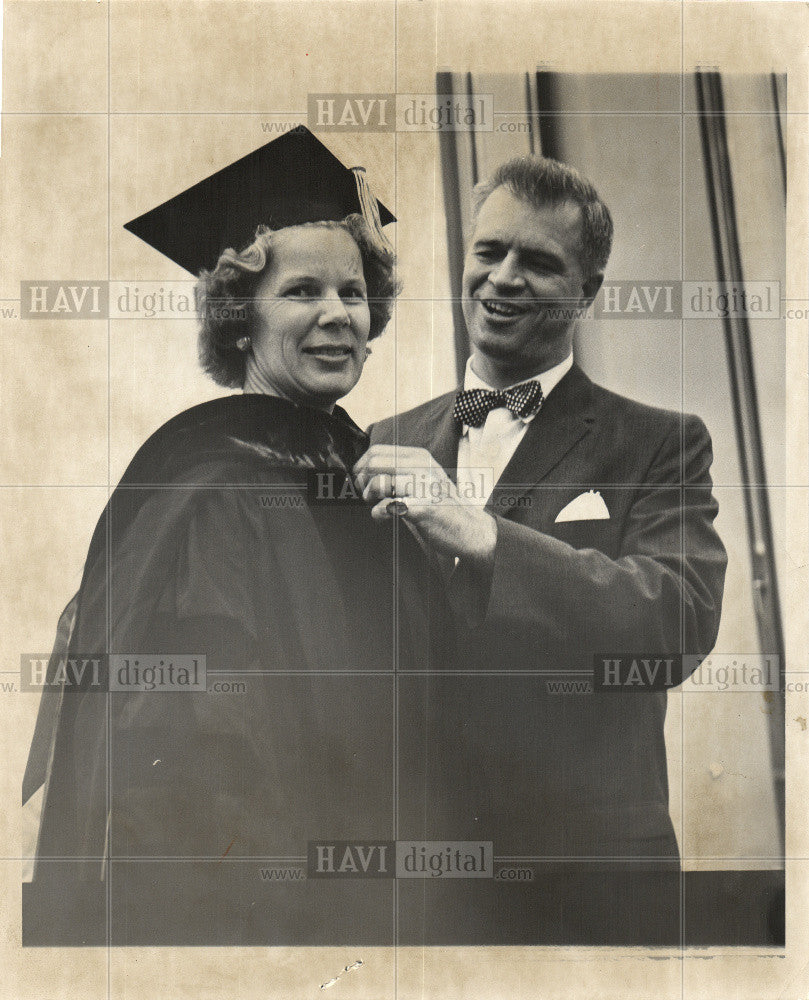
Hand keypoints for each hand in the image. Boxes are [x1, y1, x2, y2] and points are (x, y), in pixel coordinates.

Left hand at [353, 445, 497, 563]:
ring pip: (378, 483)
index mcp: (420, 457)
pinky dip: (378, 514)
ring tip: (375, 505)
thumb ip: (400, 469)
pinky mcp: (422, 508)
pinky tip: (384, 518)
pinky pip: (387, 506)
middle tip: (367, 496)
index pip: (377, 451)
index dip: (361, 466)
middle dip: (362, 482)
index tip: (361, 482)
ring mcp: (423, 487)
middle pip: (373, 464)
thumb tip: (362, 469)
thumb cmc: (441, 505)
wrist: (470, 529)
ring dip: (369, 497)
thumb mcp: (425, 477)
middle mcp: (422, 467)